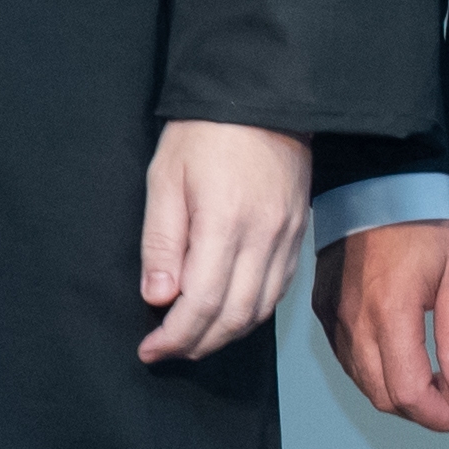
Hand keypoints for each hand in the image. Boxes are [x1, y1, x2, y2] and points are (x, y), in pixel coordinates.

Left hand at [135, 120, 314, 365]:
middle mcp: (264, 237)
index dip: (175, 335)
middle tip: (167, 350)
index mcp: (225, 222)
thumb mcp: (165, 178)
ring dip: (225, 335)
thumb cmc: (204, 133)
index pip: (202, 303)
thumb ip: (161, 241)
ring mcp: (286, 237)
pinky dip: (251, 312)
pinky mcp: (298, 233)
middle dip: (198, 344)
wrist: (262, 97)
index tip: (150, 348)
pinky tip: (227, 314)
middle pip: (235, 317)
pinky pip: (278, 289)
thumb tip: (158, 297)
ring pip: (260, 309)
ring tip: (192, 339)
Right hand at [321, 218, 448, 433]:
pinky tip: (401, 363)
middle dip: (423, 411)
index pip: (409, 392)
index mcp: (391, 312)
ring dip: (399, 395)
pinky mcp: (324, 310)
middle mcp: (354, 321)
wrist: (379, 183)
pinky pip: (347, 360)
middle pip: (383, 396)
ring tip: (433, 385)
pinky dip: (375, 375)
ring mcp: (333, 317)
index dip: (440, 416)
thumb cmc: (424, 223)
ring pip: (363, 382)